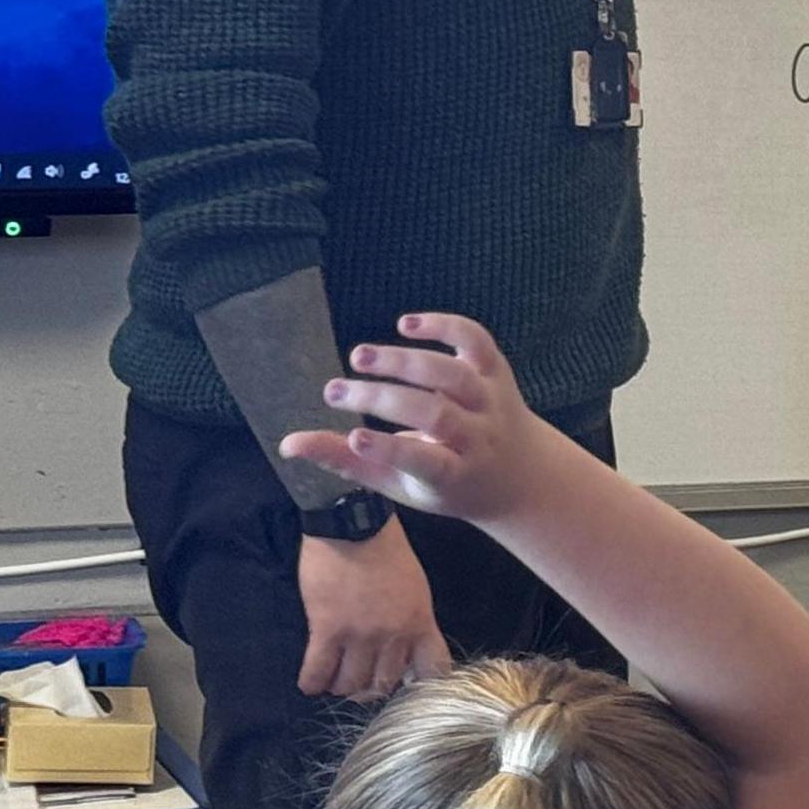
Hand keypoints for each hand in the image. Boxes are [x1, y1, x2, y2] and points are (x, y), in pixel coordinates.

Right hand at [279, 312, 589, 530]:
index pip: (425, 461)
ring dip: (405, 361)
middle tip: (334, 391)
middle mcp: (479, 436)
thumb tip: (288, 444)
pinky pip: (476, 342)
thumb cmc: (447, 483)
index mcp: (454, 474)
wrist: (520, 474)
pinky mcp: (497, 372)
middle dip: (382, 400)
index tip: (354, 436)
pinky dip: (446, 326)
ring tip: (359, 356)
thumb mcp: (399, 484)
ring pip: (454, 376)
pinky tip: (406, 324)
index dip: (392, 449)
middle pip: (435, 413)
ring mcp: (492, 401)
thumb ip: (346, 463)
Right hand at [296, 518, 448, 700]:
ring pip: (351, 683)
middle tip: (359, 683)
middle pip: (384, 683)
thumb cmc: (386, 550)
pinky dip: (313, 682)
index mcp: (420, 622)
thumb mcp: (415, 587)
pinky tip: (311, 683)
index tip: (406, 684)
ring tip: (334, 680)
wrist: (353, 526)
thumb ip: (412, 620)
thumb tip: (403, 647)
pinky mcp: (327, 630)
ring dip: (341, 687)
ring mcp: (360, 635)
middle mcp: (394, 635)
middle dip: (371, 688)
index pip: (434, 670)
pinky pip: (319, 672)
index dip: (420, 684)